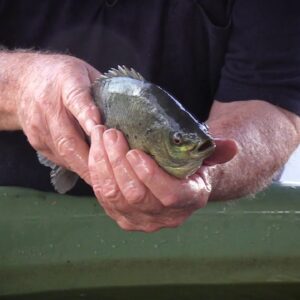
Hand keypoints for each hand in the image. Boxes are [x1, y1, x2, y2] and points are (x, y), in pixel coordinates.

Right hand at [17, 53, 100, 183]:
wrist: (23, 83)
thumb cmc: (63, 77)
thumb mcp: (86, 74)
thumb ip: (103, 92)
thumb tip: (130, 113)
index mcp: (66, 83)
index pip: (77, 100)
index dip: (89, 117)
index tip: (102, 131)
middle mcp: (49, 107)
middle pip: (68, 138)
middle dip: (91, 158)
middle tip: (113, 173)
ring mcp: (40, 127)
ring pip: (63, 153)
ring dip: (86, 167)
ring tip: (107, 179)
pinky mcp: (37, 142)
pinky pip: (59, 158)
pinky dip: (77, 166)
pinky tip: (92, 171)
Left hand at [89, 125, 236, 231]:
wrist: (173, 182)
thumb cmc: (187, 166)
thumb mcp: (202, 157)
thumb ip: (215, 151)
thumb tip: (233, 146)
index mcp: (189, 201)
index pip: (169, 196)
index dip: (151, 176)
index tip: (135, 151)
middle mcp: (164, 217)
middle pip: (135, 195)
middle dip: (118, 162)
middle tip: (111, 133)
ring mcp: (140, 220)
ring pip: (114, 195)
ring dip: (103, 163)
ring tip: (100, 136)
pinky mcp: (120, 216)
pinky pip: (103, 196)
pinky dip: (96, 171)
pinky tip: (95, 150)